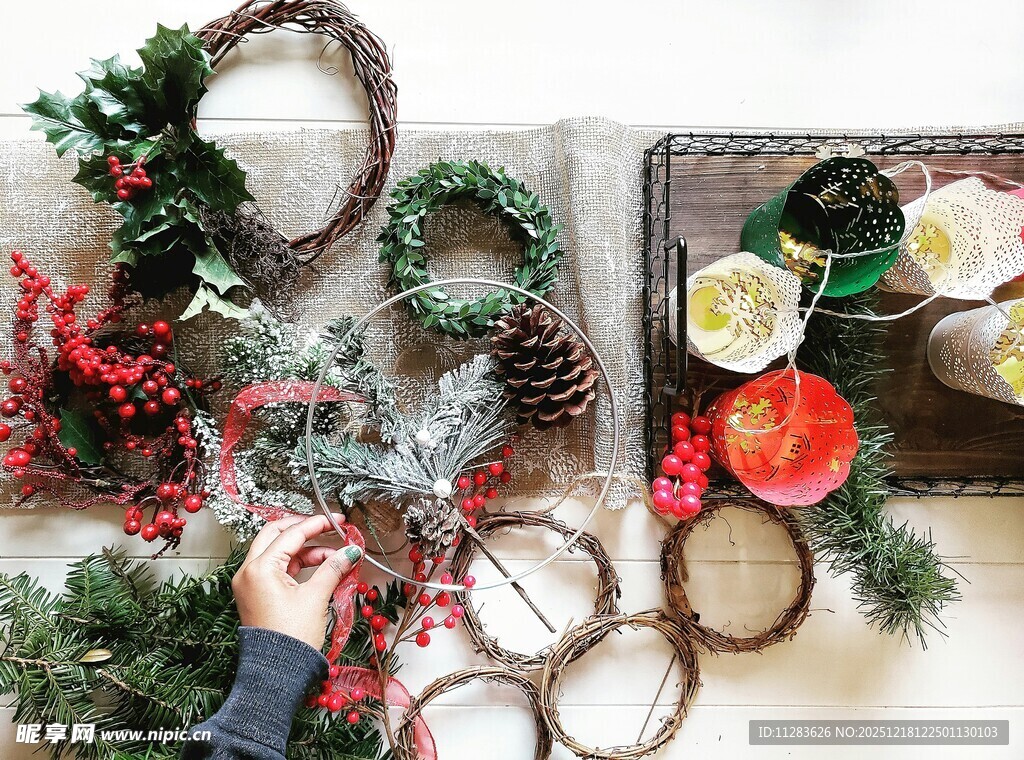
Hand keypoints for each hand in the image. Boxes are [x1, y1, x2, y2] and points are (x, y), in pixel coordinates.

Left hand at [232, 514, 362, 650]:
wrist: (276, 673)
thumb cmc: (291, 638)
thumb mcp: (316, 597)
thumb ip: (333, 568)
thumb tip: (350, 551)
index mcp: (259, 569)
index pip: (291, 534)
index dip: (317, 524)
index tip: (337, 521)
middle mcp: (248, 572)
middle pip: (275, 535)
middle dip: (303, 529)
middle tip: (327, 528)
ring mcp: (250, 584)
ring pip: (276, 552)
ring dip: (304, 549)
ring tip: (333, 557)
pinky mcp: (256, 594)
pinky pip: (275, 569)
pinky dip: (296, 564)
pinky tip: (319, 568)